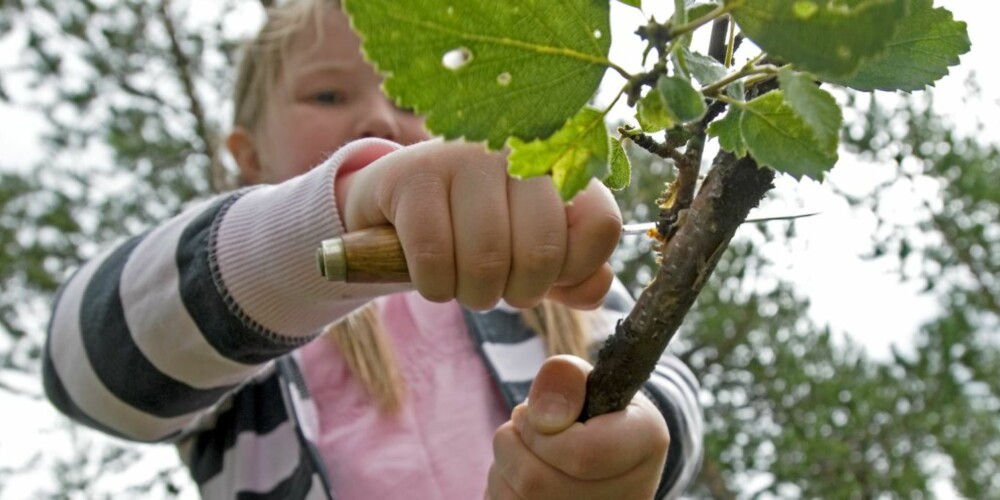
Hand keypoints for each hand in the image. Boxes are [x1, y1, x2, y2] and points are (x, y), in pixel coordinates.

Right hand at [336, 140, 621, 309]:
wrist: (394, 208)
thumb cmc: (473, 232)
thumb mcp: (528, 253)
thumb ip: (573, 274)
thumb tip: (597, 289)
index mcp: (558, 165)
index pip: (601, 224)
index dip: (574, 270)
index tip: (544, 275)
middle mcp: (517, 150)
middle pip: (543, 249)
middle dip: (519, 292)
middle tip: (497, 286)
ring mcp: (462, 156)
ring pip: (487, 258)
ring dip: (474, 293)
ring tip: (462, 282)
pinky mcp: (412, 174)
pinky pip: (434, 256)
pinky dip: (434, 285)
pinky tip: (431, 275)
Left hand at [488, 356, 668, 499]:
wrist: (604, 453)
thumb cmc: (591, 410)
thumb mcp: (587, 382)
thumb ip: (566, 377)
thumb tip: (541, 414)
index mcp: (646, 443)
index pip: (582, 453)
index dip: (541, 429)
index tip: (535, 413)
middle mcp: (631, 495)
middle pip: (537, 481)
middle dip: (513, 443)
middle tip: (525, 426)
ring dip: (504, 466)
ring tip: (527, 450)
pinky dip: (503, 487)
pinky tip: (522, 478)